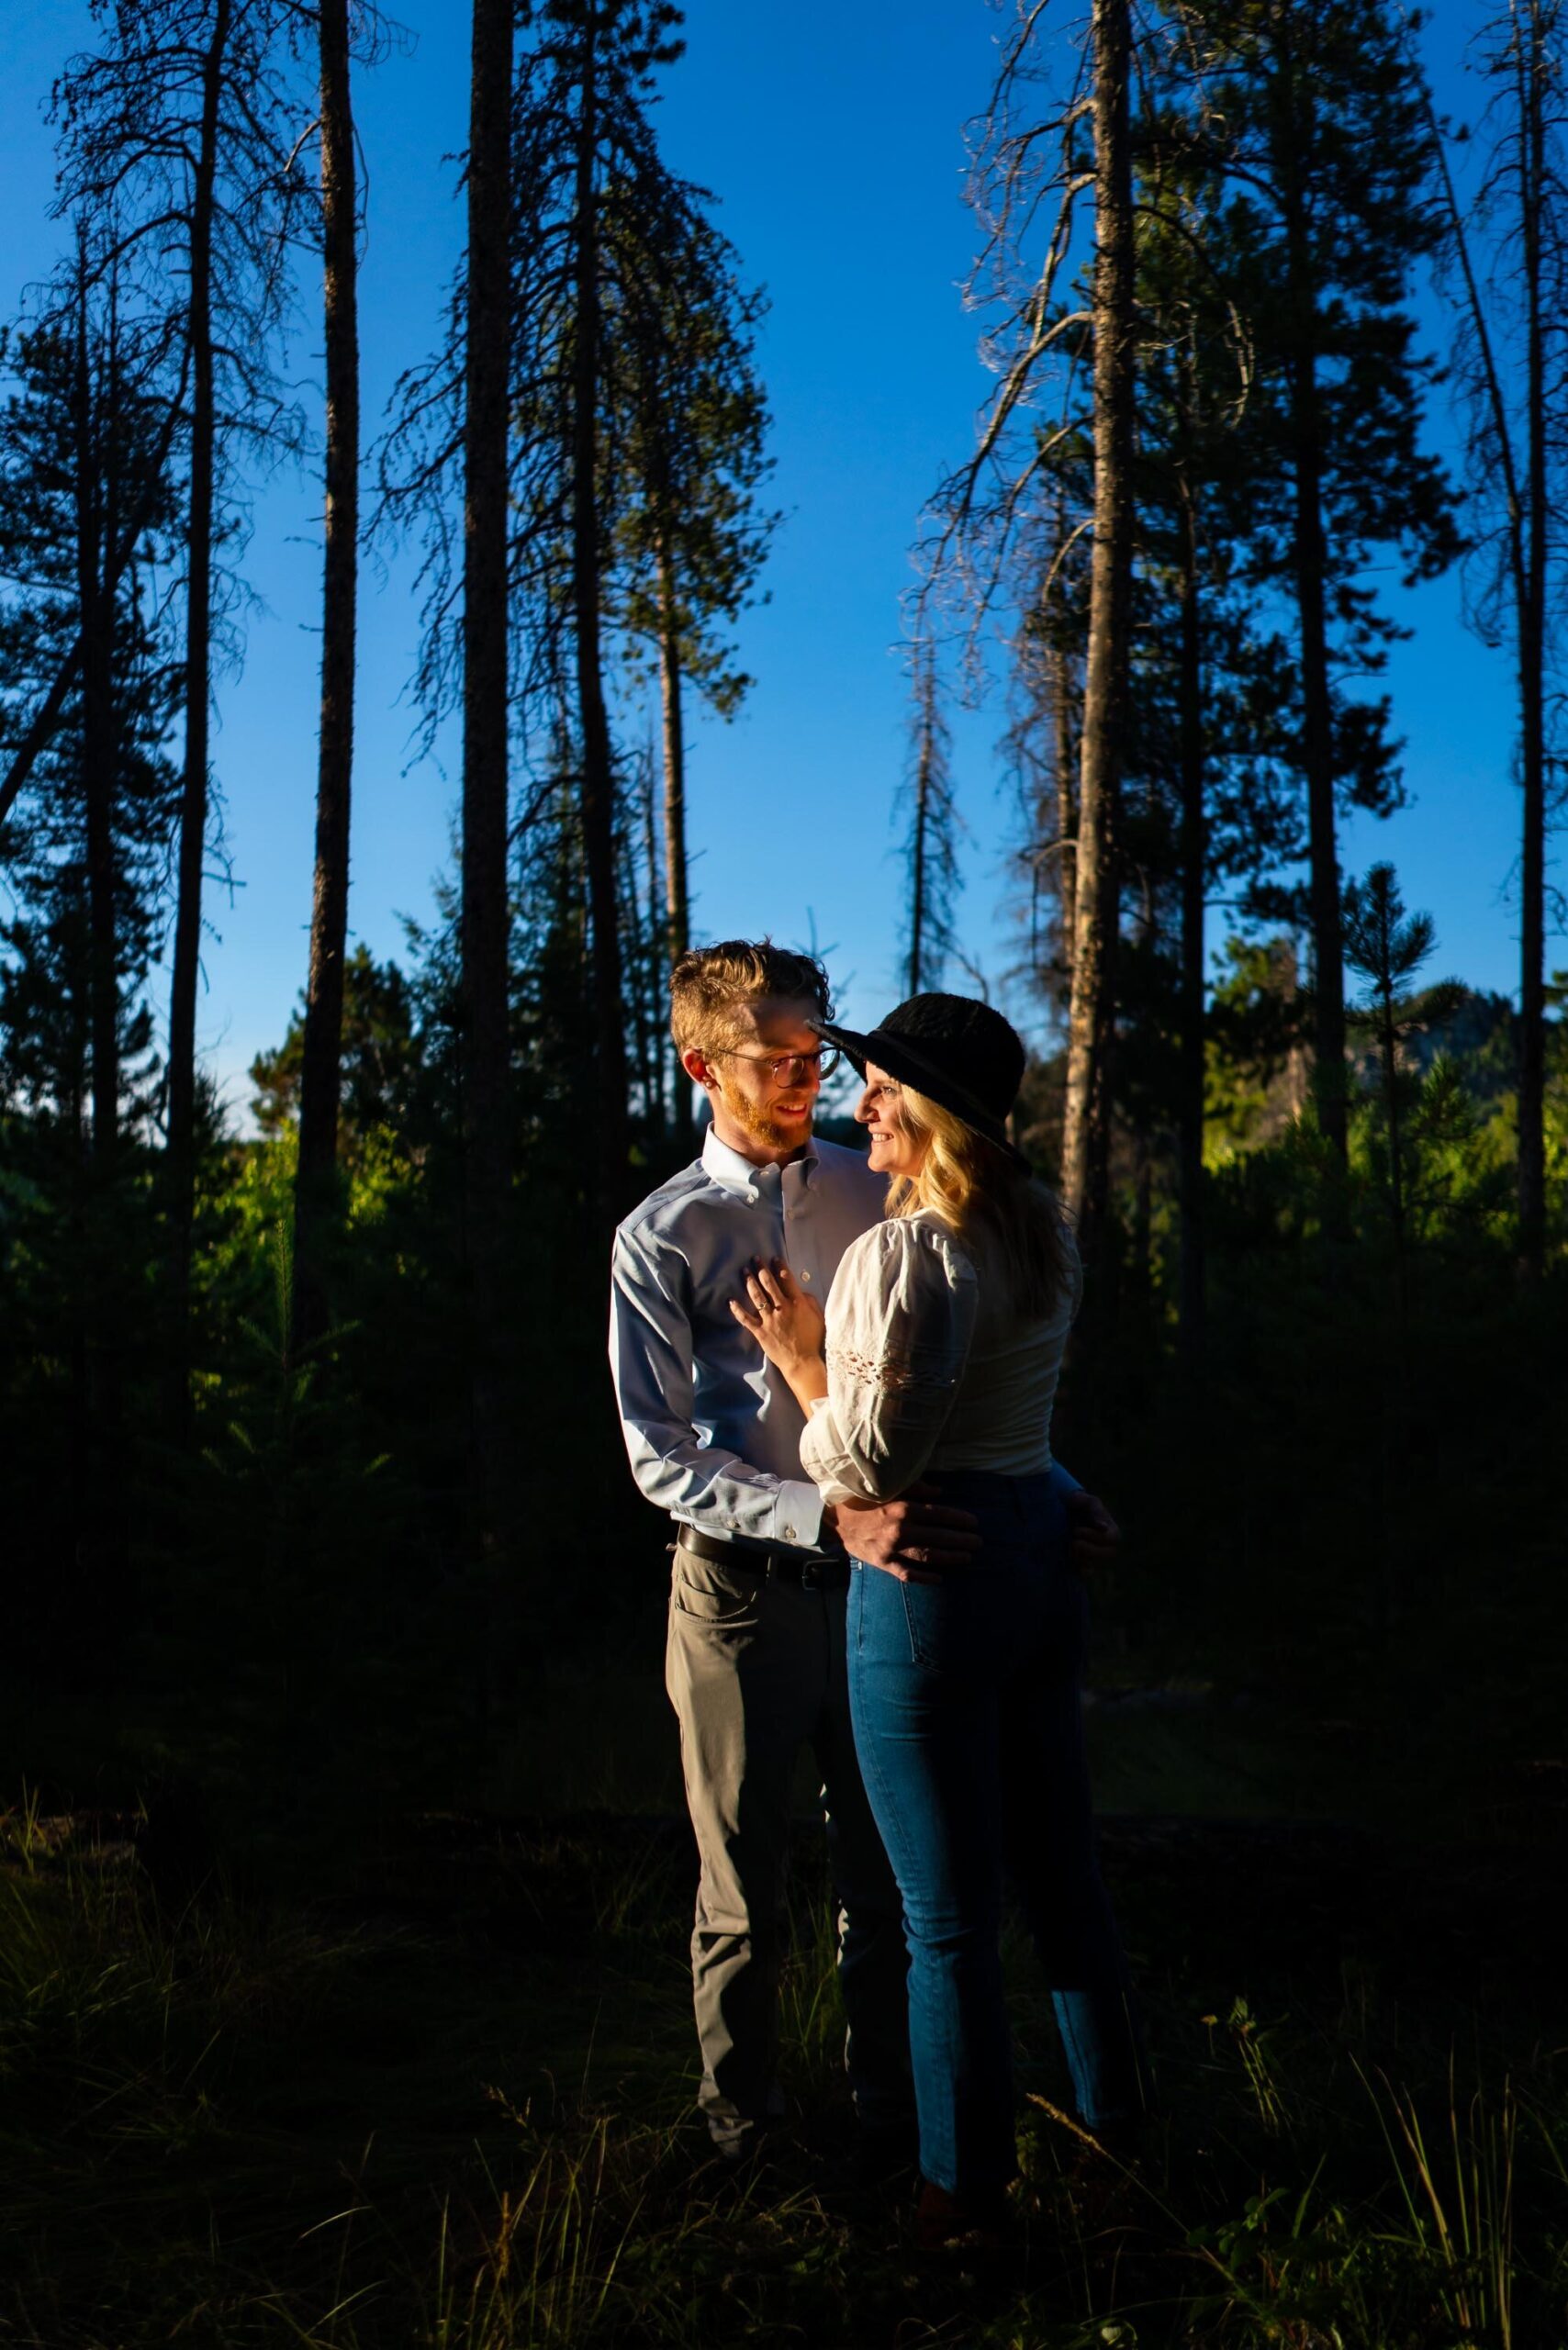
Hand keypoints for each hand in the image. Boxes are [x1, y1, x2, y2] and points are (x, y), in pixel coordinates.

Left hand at [728, 1257, 825, 1381]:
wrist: (802, 1362)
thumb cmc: (813, 1339)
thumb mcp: (818, 1316)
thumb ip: (809, 1301)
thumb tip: (800, 1290)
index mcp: (798, 1303)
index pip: (787, 1279)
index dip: (780, 1267)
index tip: (774, 1258)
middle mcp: (782, 1308)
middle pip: (769, 1284)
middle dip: (761, 1269)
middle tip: (755, 1259)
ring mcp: (770, 1320)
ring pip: (757, 1297)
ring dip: (749, 1282)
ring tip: (744, 1271)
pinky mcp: (760, 1332)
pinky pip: (746, 1319)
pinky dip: (737, 1309)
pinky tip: (731, 1300)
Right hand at [824, 1486, 981, 1585]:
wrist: (834, 1519)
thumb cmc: (863, 1499)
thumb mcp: (888, 1487)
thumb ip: (916, 1488)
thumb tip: (941, 1493)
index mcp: (903, 1508)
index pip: (939, 1514)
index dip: (959, 1519)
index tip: (974, 1522)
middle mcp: (900, 1530)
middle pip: (938, 1537)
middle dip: (961, 1540)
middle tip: (978, 1543)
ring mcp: (891, 1549)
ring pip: (928, 1556)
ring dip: (950, 1558)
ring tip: (966, 1558)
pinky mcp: (883, 1563)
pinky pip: (908, 1574)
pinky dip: (925, 1577)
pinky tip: (939, 1578)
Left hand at [1066, 1488, 1119, 1572]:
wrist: (1060, 1511)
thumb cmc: (1077, 1503)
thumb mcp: (1086, 1501)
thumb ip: (1095, 1509)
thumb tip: (1103, 1527)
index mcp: (1111, 1529)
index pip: (1112, 1538)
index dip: (1095, 1537)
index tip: (1076, 1530)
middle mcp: (1107, 1545)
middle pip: (1108, 1554)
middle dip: (1089, 1550)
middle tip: (1073, 1542)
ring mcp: (1096, 1555)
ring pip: (1097, 1564)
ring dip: (1083, 1559)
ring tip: (1070, 1549)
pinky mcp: (1084, 1563)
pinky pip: (1088, 1572)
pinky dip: (1082, 1571)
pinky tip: (1074, 1566)